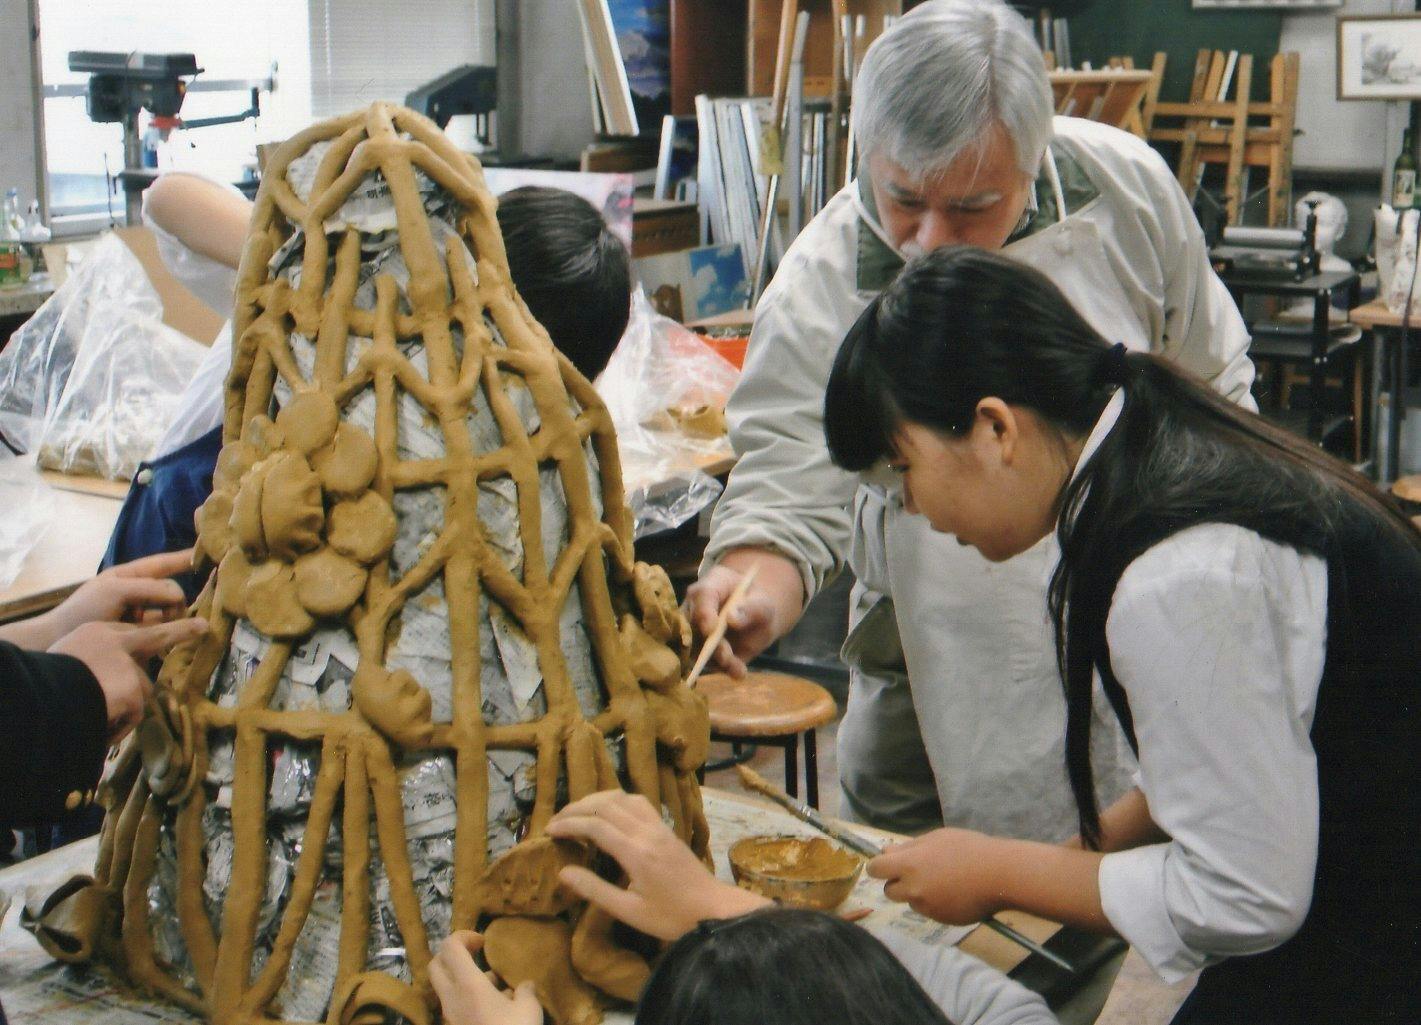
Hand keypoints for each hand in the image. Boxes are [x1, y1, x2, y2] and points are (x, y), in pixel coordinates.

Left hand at [2, 550, 195, 649]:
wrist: (58, 642)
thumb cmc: (83, 611)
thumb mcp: (115, 591)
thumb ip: (150, 588)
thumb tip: (179, 595)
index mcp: (129, 576)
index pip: (163, 563)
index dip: (185, 558)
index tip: (209, 553)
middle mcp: (136, 594)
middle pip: (171, 591)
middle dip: (177, 601)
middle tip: (175, 613)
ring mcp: (138, 615)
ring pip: (169, 612)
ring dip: (173, 619)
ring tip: (167, 630)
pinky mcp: (138, 636)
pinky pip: (162, 630)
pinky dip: (166, 633)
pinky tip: (165, 641)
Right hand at [49, 616, 208, 742]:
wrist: (39, 701)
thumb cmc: (45, 686)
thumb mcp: (67, 664)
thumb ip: (94, 663)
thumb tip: (111, 679)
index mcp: (94, 632)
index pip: (128, 632)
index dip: (141, 642)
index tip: (158, 642)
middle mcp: (115, 642)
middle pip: (156, 636)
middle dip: (181, 631)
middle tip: (202, 627)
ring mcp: (127, 664)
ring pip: (141, 689)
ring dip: (126, 706)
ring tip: (97, 714)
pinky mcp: (134, 689)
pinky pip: (134, 714)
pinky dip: (119, 724)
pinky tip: (100, 724)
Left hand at [430, 931, 540, 1024]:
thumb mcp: (529, 1010)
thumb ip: (526, 991)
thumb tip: (525, 985)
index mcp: (468, 985)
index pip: (450, 947)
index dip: (464, 937)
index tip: (483, 943)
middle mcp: (452, 999)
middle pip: (436, 965)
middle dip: (453, 955)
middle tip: (476, 955)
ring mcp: (450, 1017)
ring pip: (444, 987)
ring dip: (462, 980)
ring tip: (493, 986)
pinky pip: (454, 1006)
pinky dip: (466, 999)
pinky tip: (492, 1009)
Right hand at [546, 790, 768, 940]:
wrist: (712, 908)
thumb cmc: (670, 917)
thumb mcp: (629, 911)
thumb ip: (595, 890)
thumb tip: (563, 873)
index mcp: (636, 853)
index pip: (596, 826)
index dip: (569, 824)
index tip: (549, 830)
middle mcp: (647, 832)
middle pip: (606, 805)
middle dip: (577, 808)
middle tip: (556, 820)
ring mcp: (658, 826)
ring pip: (623, 797)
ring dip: (596, 799)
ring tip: (576, 812)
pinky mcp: (666, 827)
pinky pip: (638, 802)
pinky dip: (616, 799)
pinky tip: (607, 810)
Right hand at [683, 551, 802, 677]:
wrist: (757, 619)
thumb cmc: (757, 603)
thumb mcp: (763, 603)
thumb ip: (751, 608)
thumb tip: (732, 619)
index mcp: (708, 590)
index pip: (701, 597)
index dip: (704, 614)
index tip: (711, 629)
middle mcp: (694, 611)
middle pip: (692, 626)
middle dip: (707, 643)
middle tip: (726, 656)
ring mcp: (696, 634)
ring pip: (697, 649)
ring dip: (716, 660)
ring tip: (737, 668)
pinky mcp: (706, 653)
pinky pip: (710, 663)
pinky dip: (724, 670)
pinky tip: (739, 673)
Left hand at [867, 828, 1009, 925]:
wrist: (999, 875)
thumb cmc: (968, 849)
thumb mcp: (937, 838)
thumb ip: (909, 847)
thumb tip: (886, 852)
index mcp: (909, 864)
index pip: (875, 869)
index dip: (879, 867)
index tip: (887, 865)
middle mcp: (913, 888)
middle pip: (889, 890)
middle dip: (897, 883)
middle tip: (916, 874)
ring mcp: (926, 906)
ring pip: (910, 902)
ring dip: (917, 894)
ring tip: (940, 883)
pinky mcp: (940, 919)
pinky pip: (928, 911)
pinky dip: (935, 904)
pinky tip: (952, 894)